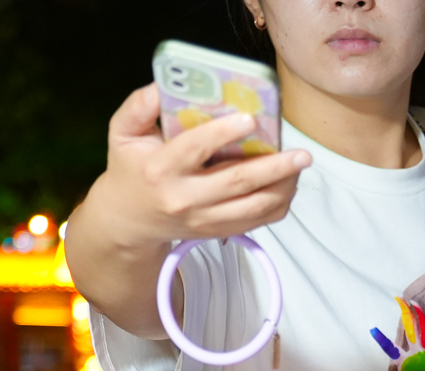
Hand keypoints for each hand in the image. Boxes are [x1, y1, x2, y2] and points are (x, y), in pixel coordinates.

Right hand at [87, 84, 309, 250]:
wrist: (129, 219)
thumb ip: (139, 106)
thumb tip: (165, 84)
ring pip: (254, 206)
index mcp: (161, 170)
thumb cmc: (131, 168)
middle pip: (236, 182)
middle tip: (302, 153)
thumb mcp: (122, 133)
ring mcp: (204, 219)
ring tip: (300, 165)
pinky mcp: (219, 231)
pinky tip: (289, 182)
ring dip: (284, 186)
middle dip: (274, 167)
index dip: (222, 134)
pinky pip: (258, 220)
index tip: (250, 119)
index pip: (195, 150)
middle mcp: (185, 199)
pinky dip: (279, 203)